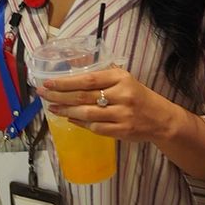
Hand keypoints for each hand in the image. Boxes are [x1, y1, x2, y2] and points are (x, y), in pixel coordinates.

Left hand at [36, 65, 176, 142]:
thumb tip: (72, 72)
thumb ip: (102, 75)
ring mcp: (122, 115)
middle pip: (83, 96)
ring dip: (65, 110)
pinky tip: (69, 118)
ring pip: (86, 113)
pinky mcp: (121, 131)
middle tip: (43, 94)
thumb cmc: (138, 96)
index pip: (87, 79)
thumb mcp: (124, 79)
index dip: (65, 82)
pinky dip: (79, 123)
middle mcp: (122, 95)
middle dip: (59, 95)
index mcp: (121, 78)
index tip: (49, 82)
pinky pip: (95, 127)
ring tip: (52, 107)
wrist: (161, 119)